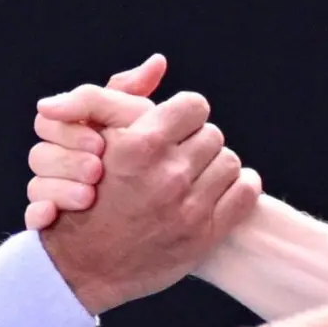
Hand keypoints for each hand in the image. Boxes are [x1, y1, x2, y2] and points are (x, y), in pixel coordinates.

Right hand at [33, 74, 261, 313]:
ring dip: (216, 166)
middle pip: (213, 135)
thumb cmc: (86, 194)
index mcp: (140, 145)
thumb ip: (119, 94)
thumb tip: (159, 62)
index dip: (185, 114)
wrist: (81, 264)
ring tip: (196, 175)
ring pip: (230, 162)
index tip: (176, 127)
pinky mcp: (204, 235)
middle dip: (198, 142)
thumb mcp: (92, 136)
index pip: (193, 105)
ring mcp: (188, 208)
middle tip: (181, 155)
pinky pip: (246, 194)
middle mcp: (167, 175)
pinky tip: (222, 190)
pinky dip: (240, 187)